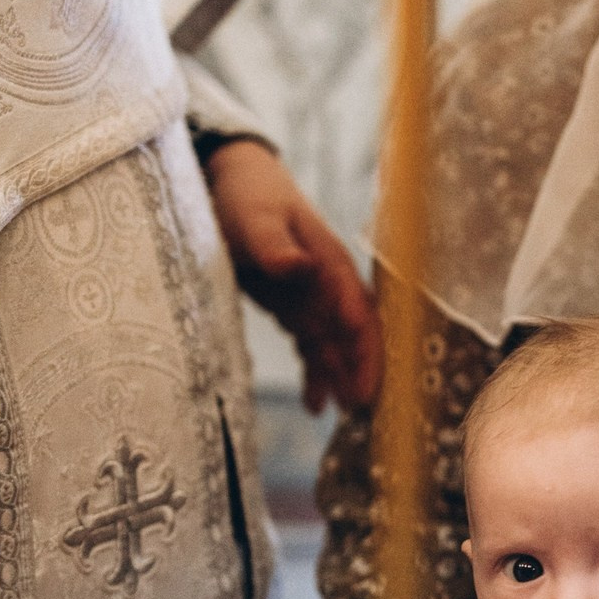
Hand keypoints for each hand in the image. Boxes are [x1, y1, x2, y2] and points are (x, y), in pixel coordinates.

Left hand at [203, 138, 381, 412]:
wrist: (230, 179)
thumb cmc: (247, 194)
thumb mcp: (256, 217)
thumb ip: (275, 245)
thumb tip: (300, 267)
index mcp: (330, 263)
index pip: (357, 312)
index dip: (366, 350)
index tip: (368, 385)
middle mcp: (329, 286)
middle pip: (355, 336)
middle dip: (362, 373)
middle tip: (363, 413)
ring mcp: (314, 299)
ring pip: (336, 347)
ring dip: (343, 380)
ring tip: (345, 419)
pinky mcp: (296, 309)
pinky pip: (312, 348)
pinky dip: (316, 375)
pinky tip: (315, 406)